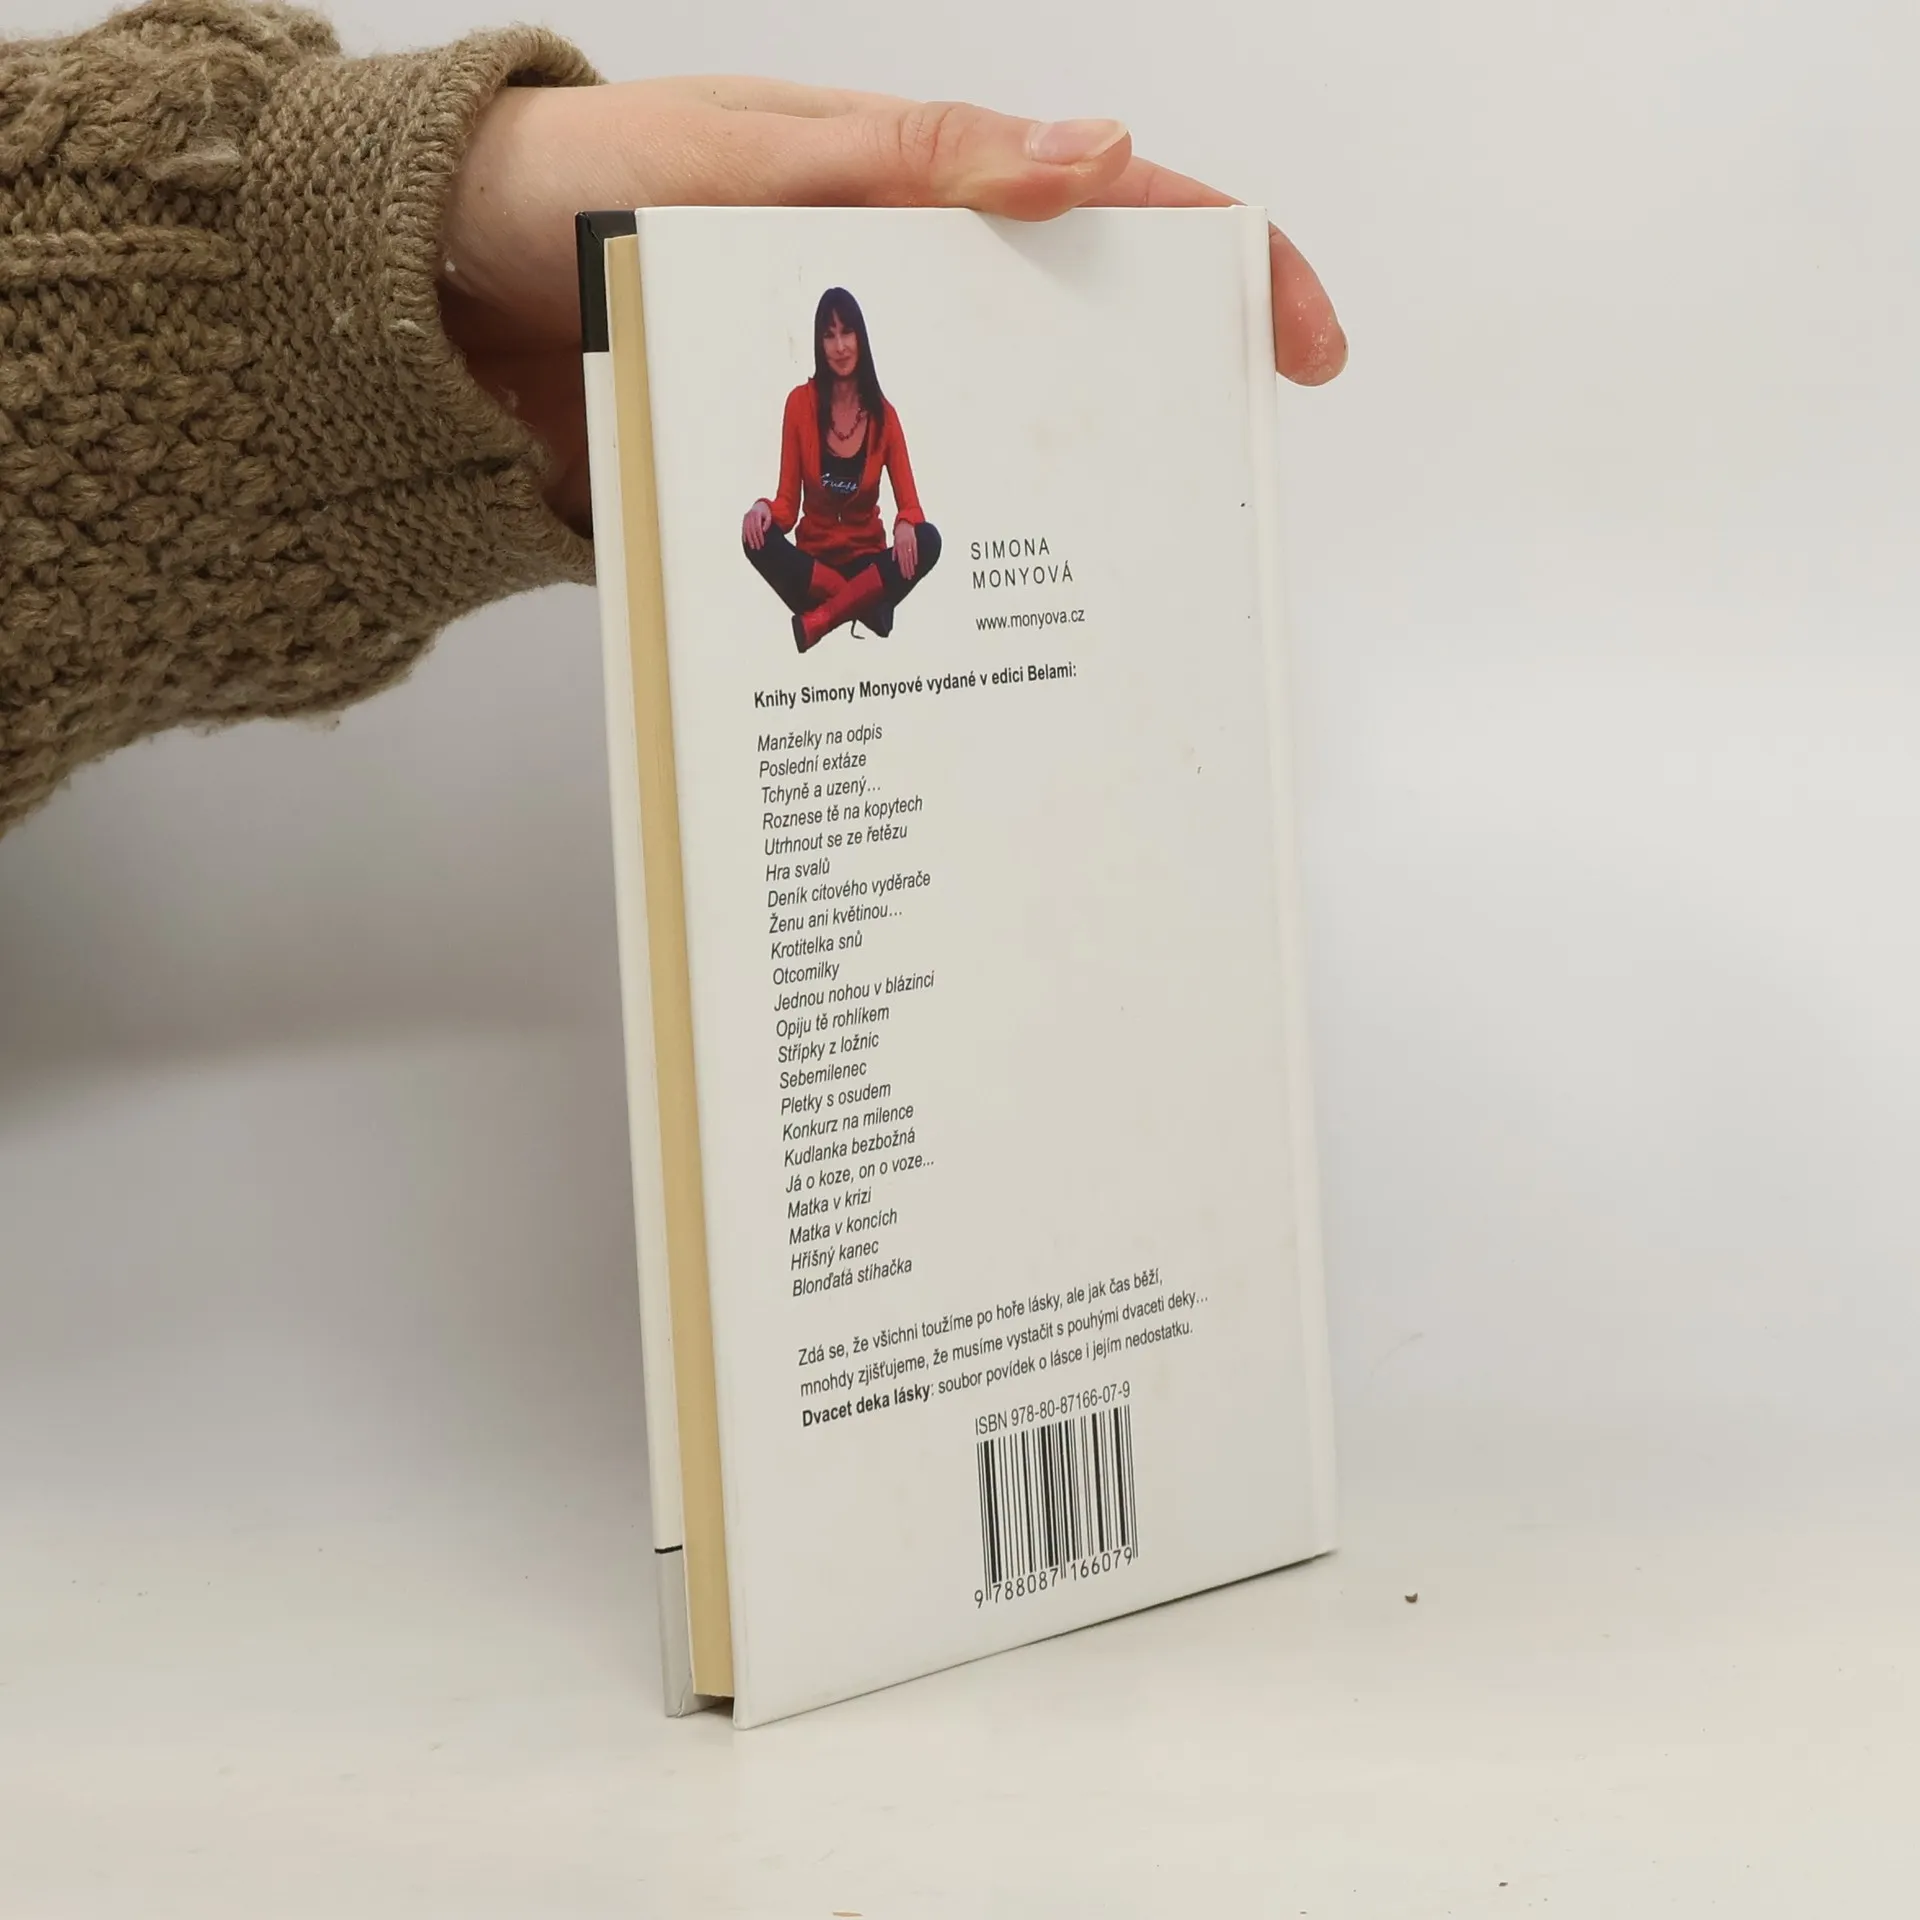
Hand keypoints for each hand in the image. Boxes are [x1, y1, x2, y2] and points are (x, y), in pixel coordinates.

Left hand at [442, 79, 1347, 536]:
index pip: (1096, 208)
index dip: (1219, 262)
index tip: (1297, 343)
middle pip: (1053, 355)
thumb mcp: (739, 155)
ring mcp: (831, 403)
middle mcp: (885, 302)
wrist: (409, 301)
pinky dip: (902, 586)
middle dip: (1140, 424)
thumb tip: (1092, 153)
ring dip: (1021, 527)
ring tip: (1083, 601)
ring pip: (966, 464)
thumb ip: (906, 161)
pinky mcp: (772, 486)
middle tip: (1197, 507)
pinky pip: (859, 540)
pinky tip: (935, 636)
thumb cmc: (560, 187)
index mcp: (898, 192)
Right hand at [743, 499, 773, 548]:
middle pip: (752, 530)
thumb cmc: (766, 513)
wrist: (759, 505)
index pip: (758, 527)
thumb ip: (767, 523)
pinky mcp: (744, 520)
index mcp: (756, 514)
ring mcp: (746, 517)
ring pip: (747, 530)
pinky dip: (744, 536)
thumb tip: (763, 531)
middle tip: (758, 548)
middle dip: (755, 540)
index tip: (762, 543)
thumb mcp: (769, 516)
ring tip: (752, 547)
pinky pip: (743, 529)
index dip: (760, 536)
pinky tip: (746, 542)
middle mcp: (750, 515)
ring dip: (750, 540)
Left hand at [894, 518, 918, 581]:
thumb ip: (895, 551)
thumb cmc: (899, 532)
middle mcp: (903, 546)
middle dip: (907, 570)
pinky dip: (915, 557)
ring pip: (910, 557)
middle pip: (905, 561)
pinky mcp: (914, 541)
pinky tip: (916, 564)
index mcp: (898, 547)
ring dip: (911, 566)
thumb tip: (894, 560)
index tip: (904, 575)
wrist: (904, 522)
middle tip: (908, 577)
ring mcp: (909, 544)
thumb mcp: (895, 541)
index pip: (900, 561)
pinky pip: (915, 551)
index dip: (902, 569)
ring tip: (912, 573)